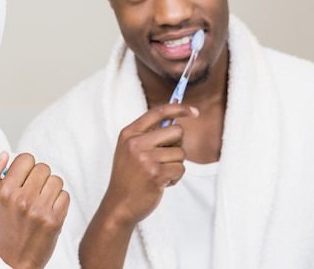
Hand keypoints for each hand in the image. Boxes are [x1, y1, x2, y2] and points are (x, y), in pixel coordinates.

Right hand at [0, 152, 69, 268]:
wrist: (15, 260)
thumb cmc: (3, 229)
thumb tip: (4, 154)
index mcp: (5, 192)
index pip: (25, 159)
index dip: (25, 166)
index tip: (23, 176)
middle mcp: (23, 200)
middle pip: (43, 167)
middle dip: (38, 177)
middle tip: (32, 191)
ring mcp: (40, 210)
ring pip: (56, 180)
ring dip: (50, 188)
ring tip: (41, 201)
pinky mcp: (55, 219)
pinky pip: (65, 195)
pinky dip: (59, 201)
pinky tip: (48, 210)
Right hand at [79, 104, 197, 268]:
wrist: (119, 204)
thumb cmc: (128, 177)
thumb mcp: (130, 150)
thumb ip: (148, 135)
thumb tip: (176, 121)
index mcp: (129, 133)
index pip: (158, 111)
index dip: (179, 108)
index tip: (194, 111)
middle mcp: (136, 142)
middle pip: (176, 131)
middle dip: (178, 145)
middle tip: (166, 158)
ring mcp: (146, 158)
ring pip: (181, 153)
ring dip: (176, 165)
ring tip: (159, 174)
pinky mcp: (156, 174)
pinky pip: (181, 168)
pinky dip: (175, 177)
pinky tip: (162, 183)